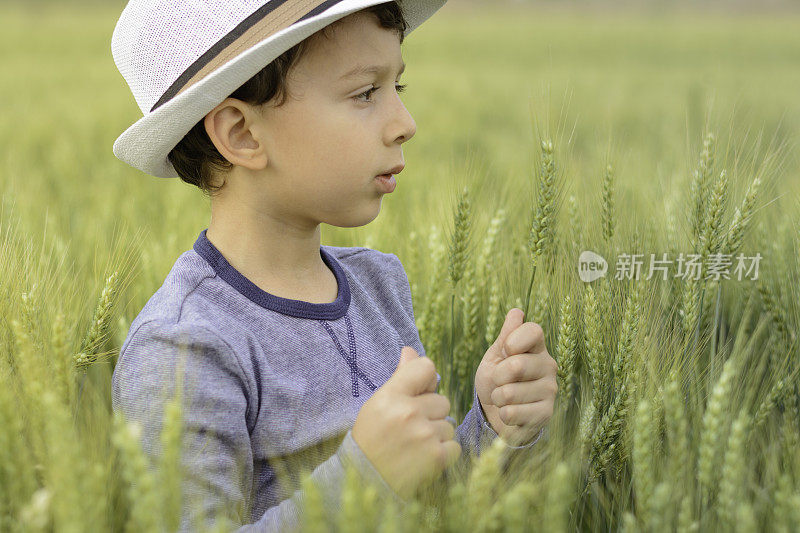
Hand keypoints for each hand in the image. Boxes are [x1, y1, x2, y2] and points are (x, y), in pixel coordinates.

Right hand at [352, 346, 460, 499]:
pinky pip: (455, 446)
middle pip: (442, 401)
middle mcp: (409, 412)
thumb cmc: (371, 439)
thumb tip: (410, 351)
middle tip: (409, 430)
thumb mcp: (378, 404)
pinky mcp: (436, 457)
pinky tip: (423, 458)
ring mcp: (424, 435)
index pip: (426, 367)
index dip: (425, 381)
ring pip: (449, 424)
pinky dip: (443, 453)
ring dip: (437, 435)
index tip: (417, 395)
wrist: (366, 481)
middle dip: (430, 414)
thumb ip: (400, 377)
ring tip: (414, 446)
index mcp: (391, 395)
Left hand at [474, 308, 557, 445]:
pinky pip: (511, 413)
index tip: (505, 351)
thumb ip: (506, 335)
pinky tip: (510, 412)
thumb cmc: (496, 380)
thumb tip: (517, 312)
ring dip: (497, 398)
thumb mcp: (495, 355)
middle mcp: (549, 365)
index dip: (512, 341)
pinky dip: (502, 414)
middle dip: (496, 376)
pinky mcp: (546, 413)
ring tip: (504, 399)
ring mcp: (550, 390)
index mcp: (536, 347)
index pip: (534, 330)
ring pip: (510, 393)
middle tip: (498, 382)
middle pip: (516, 365)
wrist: (496, 412)